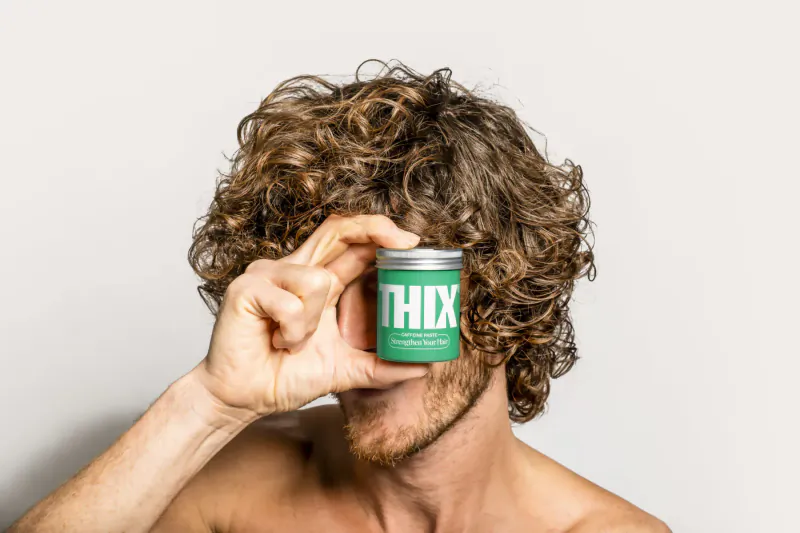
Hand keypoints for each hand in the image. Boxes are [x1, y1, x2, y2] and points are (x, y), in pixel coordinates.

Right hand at [194, 214, 427, 416]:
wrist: (243, 400)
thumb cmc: (283, 377)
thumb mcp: (344, 370)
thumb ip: (380, 367)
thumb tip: (423, 367)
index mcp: (317, 282)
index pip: (350, 243)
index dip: (380, 233)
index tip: (412, 244)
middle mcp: (294, 269)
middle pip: (336, 229)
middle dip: (373, 228)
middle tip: (403, 242)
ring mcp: (267, 274)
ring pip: (317, 280)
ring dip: (312, 323)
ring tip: (292, 342)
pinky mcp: (246, 288)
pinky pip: (290, 303)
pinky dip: (291, 330)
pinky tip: (274, 340)